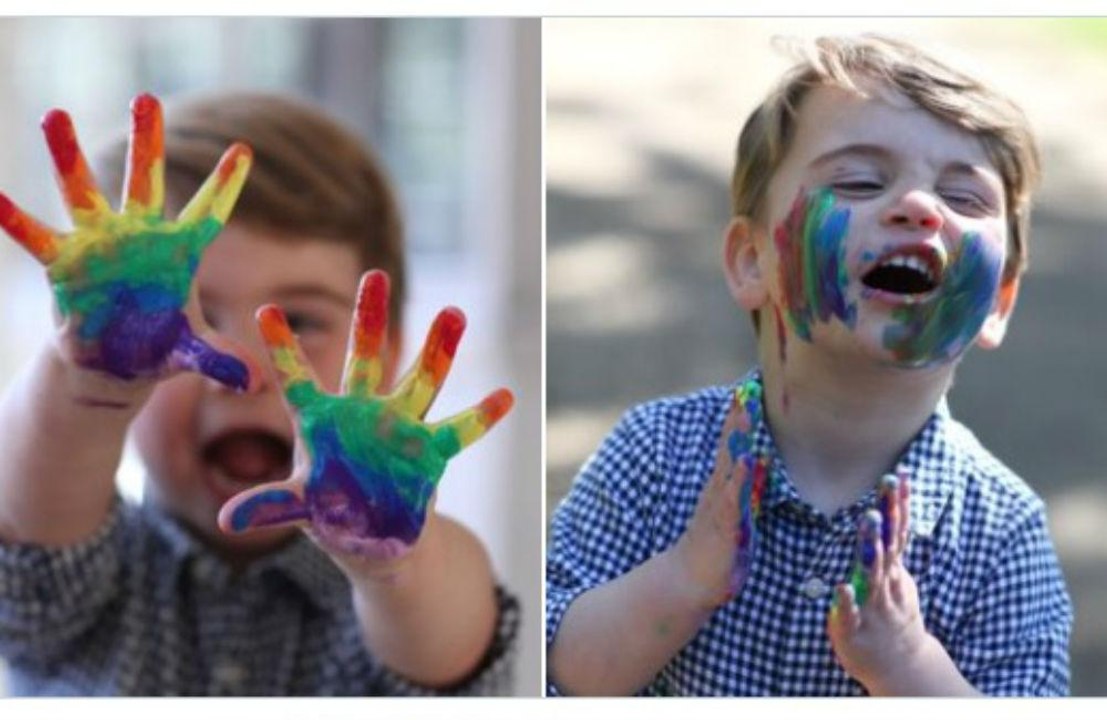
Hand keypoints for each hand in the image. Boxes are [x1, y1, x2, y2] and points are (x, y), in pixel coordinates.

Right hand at [0, 94, 254, 389]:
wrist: (114, 365)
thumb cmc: (159, 348)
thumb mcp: (192, 354)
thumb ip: (222, 360)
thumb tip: (256, 382)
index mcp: (179, 253)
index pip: (208, 213)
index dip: (224, 185)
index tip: (244, 150)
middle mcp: (139, 237)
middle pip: (143, 182)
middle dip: (145, 141)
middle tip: (145, 97)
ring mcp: (99, 246)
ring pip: (83, 194)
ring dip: (68, 157)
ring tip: (52, 114)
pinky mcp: (64, 266)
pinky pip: (37, 238)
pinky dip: (15, 220)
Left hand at [217, 270, 513, 561]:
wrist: (375, 538)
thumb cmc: (331, 513)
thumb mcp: (299, 508)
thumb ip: (270, 507)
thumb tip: (228, 520)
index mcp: (321, 421)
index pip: (296, 379)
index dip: (283, 348)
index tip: (265, 310)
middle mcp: (362, 413)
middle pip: (365, 359)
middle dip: (371, 318)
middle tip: (375, 273)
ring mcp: (399, 427)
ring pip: (419, 381)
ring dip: (438, 350)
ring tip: (455, 312)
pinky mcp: (429, 451)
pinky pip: (458, 431)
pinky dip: (482, 417)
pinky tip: (505, 396)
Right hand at [672, 379, 767, 609]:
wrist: (688, 580)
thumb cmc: (716, 551)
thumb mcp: (736, 516)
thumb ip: (746, 490)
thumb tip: (762, 464)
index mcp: (724, 487)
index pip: (733, 446)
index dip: (741, 419)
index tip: (749, 390)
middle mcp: (719, 489)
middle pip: (730, 446)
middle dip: (739, 417)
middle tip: (747, 387)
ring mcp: (720, 503)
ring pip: (730, 463)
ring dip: (738, 437)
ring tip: (746, 411)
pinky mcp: (724, 522)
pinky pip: (733, 494)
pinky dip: (741, 475)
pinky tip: (750, 458)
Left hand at [828, 474, 929, 691]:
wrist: (901, 667)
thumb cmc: (892, 615)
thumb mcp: (896, 578)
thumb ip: (889, 548)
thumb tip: (888, 513)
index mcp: (892, 570)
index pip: (897, 530)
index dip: (899, 503)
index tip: (900, 473)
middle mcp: (885, 584)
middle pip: (888, 543)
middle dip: (888, 513)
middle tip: (887, 483)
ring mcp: (872, 606)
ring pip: (872, 573)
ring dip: (871, 547)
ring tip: (869, 519)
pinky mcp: (854, 629)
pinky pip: (850, 614)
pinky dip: (846, 600)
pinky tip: (840, 586)